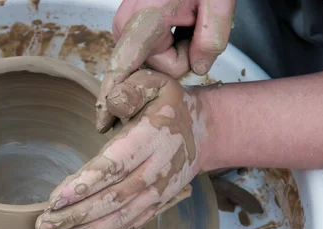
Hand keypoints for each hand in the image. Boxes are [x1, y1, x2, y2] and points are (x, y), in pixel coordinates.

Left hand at [36, 69, 209, 228]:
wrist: (204, 132)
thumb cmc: (167, 105)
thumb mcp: (154, 82)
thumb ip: (130, 91)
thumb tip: (109, 106)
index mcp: (151, 140)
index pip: (115, 166)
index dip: (85, 185)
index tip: (55, 200)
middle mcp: (156, 171)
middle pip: (112, 200)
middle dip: (76, 216)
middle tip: (42, 226)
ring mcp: (158, 193)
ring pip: (120, 219)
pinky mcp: (157, 206)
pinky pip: (131, 227)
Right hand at [97, 0, 234, 131]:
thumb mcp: (219, 1)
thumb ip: (212, 39)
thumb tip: (198, 69)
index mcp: (142, 23)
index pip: (122, 70)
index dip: (112, 99)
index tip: (102, 123)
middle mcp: (125, 29)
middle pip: (154, 71)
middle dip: (180, 58)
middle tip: (194, 25)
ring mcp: (125, 29)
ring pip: (155, 62)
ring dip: (177, 49)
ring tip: (188, 20)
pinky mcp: (130, 30)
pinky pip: (151, 52)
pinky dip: (170, 44)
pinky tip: (179, 24)